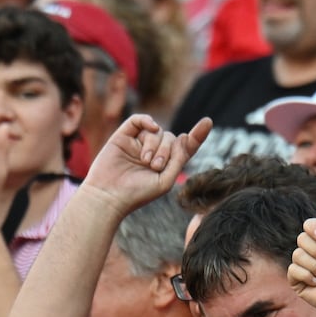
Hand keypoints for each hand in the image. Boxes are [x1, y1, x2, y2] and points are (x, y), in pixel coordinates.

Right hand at [81, 115, 211, 215]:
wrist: (108, 196)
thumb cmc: (137, 194)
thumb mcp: (165, 181)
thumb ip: (179, 160)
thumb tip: (184, 136)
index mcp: (167, 164)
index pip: (186, 147)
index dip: (198, 135)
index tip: (207, 122)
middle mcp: (154, 152)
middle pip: (171, 138)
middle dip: (166, 151)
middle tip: (154, 166)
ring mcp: (139, 143)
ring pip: (156, 131)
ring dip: (154, 144)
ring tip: (145, 161)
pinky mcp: (124, 136)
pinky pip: (139, 120)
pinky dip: (146, 120)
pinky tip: (151, 126)